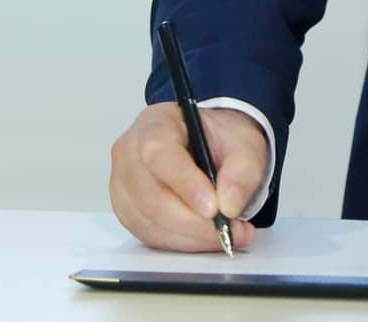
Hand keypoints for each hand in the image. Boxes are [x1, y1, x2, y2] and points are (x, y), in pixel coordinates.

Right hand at [109, 101, 267, 251]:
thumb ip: (242, 171)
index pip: (159, 154)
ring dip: (192, 237)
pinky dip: (183, 242)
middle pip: (152, 197)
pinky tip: (206, 237)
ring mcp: (124, 185)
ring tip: (227, 234)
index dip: (185, 184)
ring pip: (150, 222)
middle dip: (195, 223)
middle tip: (230, 230)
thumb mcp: (244, 145)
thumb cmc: (219, 141)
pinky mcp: (127, 212)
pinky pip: (151, 236)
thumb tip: (229, 204)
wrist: (210, 147)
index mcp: (156, 124)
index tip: (214, 208)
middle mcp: (130, 153)